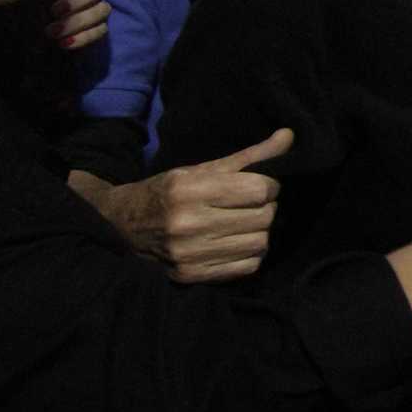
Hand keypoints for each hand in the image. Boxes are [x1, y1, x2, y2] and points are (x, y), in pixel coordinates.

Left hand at [49, 0, 109, 49]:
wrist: (22, 21)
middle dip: (79, 0)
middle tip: (55, 10)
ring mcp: (96, 6)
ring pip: (103, 10)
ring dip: (78, 21)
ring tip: (52, 31)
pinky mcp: (96, 26)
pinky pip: (101, 31)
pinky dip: (84, 37)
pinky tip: (65, 42)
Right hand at [83, 130, 292, 282]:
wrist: (121, 227)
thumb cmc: (168, 192)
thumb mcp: (203, 169)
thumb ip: (250, 156)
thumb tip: (290, 135)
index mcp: (189, 190)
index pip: (259, 190)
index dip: (269, 185)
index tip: (261, 185)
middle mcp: (187, 223)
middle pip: (263, 217)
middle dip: (266, 208)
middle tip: (253, 205)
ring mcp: (188, 254)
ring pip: (260, 243)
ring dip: (261, 232)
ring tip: (245, 223)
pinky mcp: (191, 276)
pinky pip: (247, 266)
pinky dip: (250, 254)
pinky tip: (236, 242)